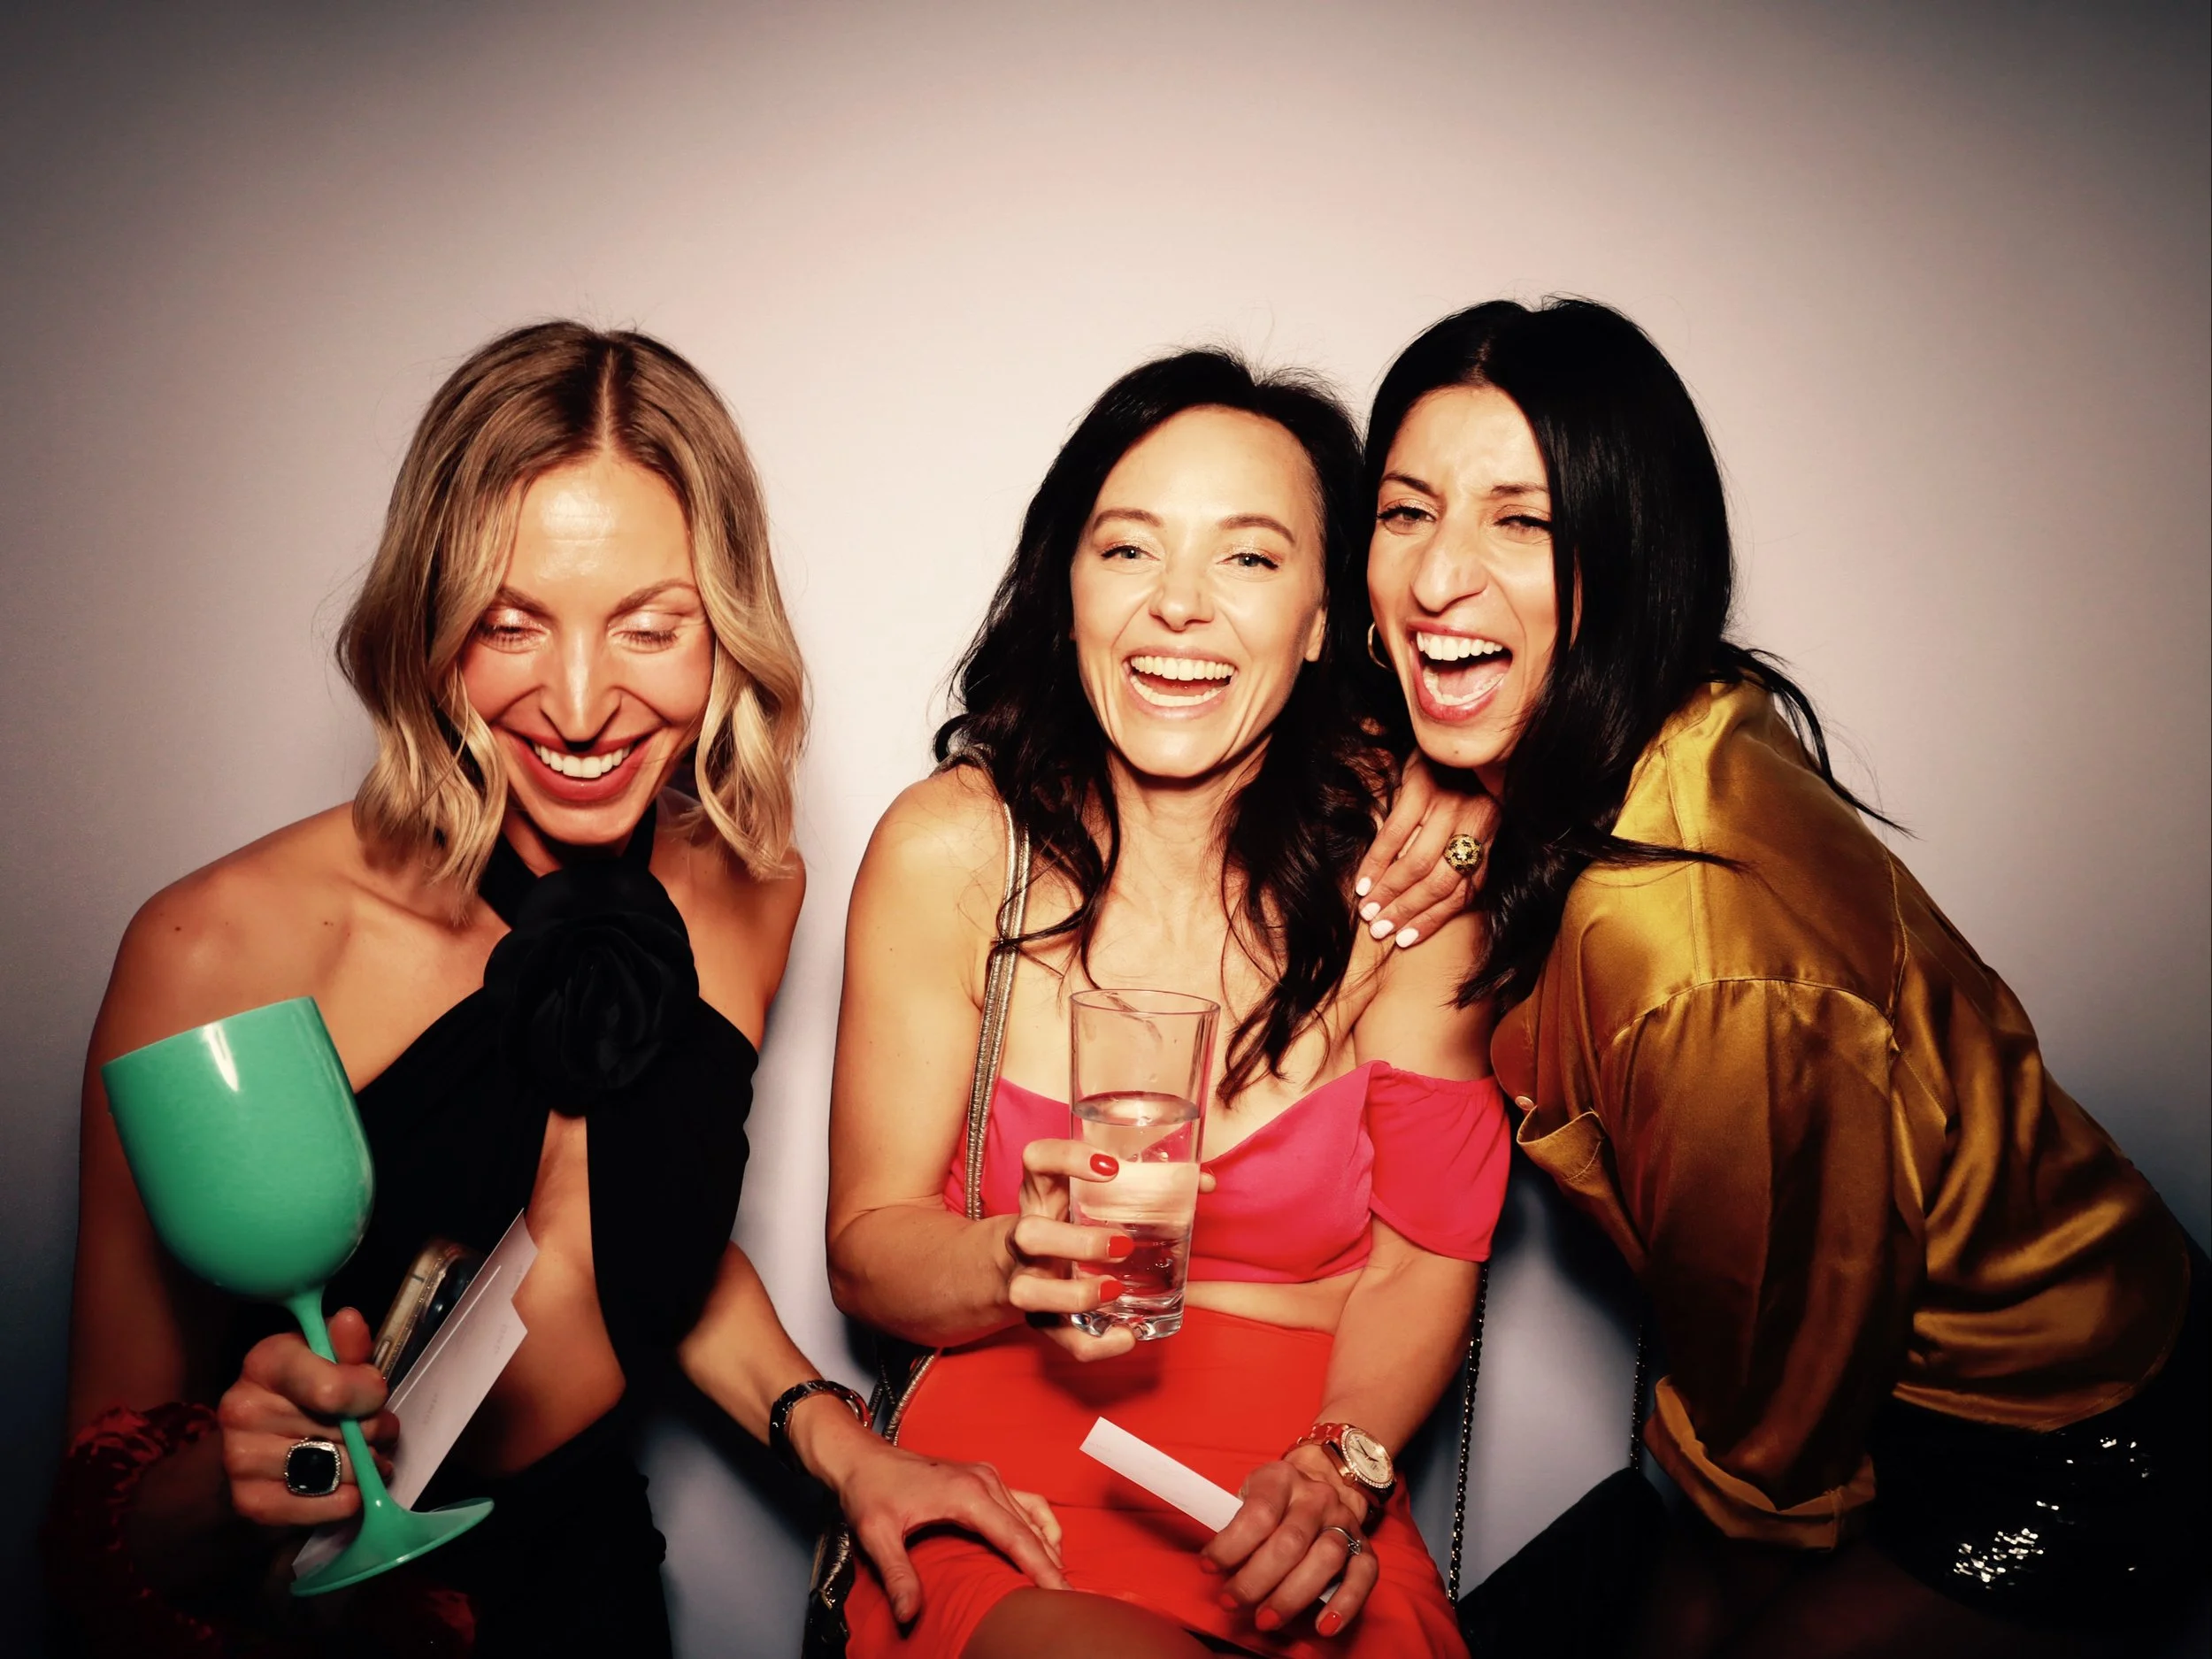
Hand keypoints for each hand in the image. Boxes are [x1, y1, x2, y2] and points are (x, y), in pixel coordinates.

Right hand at [215, 1306, 396, 1526]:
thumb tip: (350, 1320)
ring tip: (368, 1458)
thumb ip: (347, 1346)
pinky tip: (349, 1488)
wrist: (255, 1448)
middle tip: (377, 1431)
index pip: (330, 1390)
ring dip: (366, 1467)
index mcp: (265, 1361)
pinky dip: (347, 1501)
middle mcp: (242, 1408)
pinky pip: (321, 1506)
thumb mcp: (328, 1359)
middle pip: (343, 1430)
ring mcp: (240, 1458)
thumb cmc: (304, 1394)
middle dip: (374, 1431)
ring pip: (337, 1470)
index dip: (368, 1395)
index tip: (376, 1396)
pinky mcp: (249, 1501)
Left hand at [830, 1438, 1067, 1623]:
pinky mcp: (983, 1478)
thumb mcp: (876, 1535)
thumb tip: (909, 1614)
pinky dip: (1039, 1524)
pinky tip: (1042, 1544)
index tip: (1061, 1593)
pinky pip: (1024, 1500)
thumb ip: (897, 1575)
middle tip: (1067, 1599)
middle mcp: (985, 1481)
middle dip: (1052, 1564)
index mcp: (967, 1494)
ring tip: (1057, 1578)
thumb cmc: (870, 1491)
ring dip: (1049, 1544)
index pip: (1017, 1537)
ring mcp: (987, 1477)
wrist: (863, 1458)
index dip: (1042, 1568)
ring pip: (1033, 1514)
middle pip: (1031, 1529)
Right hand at [1003, 1137, 1143, 1360]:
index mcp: (1041, 1192)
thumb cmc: (1070, 1218)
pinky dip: (1094, 1344)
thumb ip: (1146, 1185)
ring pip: (1026, 1292)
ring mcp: (1027, 1277)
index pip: (1037, 1159)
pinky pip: (1057, 1336)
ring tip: (1115, 1290)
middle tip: (1123, 1244)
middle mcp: (1026, 1234)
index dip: (1066, 1158)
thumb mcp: (1091, 1194)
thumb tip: (1204, 1182)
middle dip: (1074, 1242)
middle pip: (1028, 1234)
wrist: (1019, 1262)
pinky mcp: (1039, 1315)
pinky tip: (1126, 1336)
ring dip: (1074, 1295)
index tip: (1110, 1167)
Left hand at [1202, 1451, 1379, 1639]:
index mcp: (1281, 1479)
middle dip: (1256, 1581)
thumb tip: (1212, 1565)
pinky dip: (1346, 1604)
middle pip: (1290, 1543)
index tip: (1209, 1567)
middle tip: (1232, 1603)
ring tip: (1266, 1619)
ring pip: (1326, 1558)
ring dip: (1293, 1597)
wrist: (1321, 1483)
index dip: (1230, 1545)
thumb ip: (1234, 1524)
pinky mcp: (1364, 1546)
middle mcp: (1316, 1496)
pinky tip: (1324, 1626)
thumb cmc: (1272, 1502)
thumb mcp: (1248, 1497)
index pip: (1258, 1514)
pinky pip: (1363, 1575)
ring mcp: (1343, 1520)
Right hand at [1353, 753, 1497, 949]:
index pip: (1464, 891)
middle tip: (1380, 930)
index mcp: (1490, 836)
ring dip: (1391, 892)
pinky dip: (1378, 861)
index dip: (1433, 919)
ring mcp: (1450, 805)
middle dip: (1408, 911)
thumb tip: (1430, 895)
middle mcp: (1475, 824)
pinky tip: (1364, 881)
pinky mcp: (1424, 788)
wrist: (1460, 726)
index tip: (1406, 939)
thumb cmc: (1462, 777)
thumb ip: (1460, 850)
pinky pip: (1396, 834)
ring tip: (1369, 911)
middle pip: (1441, 882)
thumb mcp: (1472, 815)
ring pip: (1419, 863)